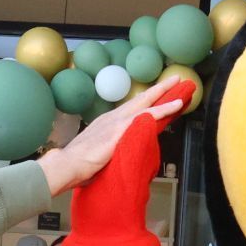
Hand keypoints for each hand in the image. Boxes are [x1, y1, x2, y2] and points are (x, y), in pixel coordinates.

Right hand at [62, 78, 197, 245]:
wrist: (67, 166)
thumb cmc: (77, 167)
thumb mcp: (96, 156)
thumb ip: (106, 152)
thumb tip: (111, 158)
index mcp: (105, 124)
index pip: (129, 110)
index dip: (143, 102)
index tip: (154, 96)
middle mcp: (112, 118)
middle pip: (139, 100)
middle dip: (157, 89)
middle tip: (172, 79)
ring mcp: (117, 121)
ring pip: (146, 103)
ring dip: (164, 93)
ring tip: (178, 83)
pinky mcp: (123, 128)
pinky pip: (149, 115)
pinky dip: (164, 108)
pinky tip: (176, 104)